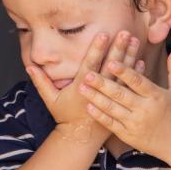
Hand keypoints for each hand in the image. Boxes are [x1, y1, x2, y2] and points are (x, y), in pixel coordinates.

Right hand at [27, 31, 141, 129]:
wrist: (81, 137)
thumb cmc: (65, 116)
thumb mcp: (50, 100)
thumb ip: (41, 82)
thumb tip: (29, 66)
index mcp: (82, 87)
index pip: (90, 64)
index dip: (97, 49)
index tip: (104, 34)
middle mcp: (98, 90)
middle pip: (110, 66)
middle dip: (118, 48)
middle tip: (125, 33)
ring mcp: (110, 97)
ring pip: (122, 74)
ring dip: (129, 56)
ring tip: (135, 40)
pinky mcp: (118, 103)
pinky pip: (129, 87)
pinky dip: (136, 74)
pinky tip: (141, 61)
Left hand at [79, 49, 170, 158]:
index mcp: (157, 97)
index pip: (138, 81)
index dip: (124, 72)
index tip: (111, 62)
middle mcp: (144, 110)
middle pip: (120, 94)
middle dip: (102, 83)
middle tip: (88, 73)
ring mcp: (135, 124)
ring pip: (112, 109)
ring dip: (96, 97)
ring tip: (82, 87)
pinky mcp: (128, 135)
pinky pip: (111, 124)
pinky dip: (99, 115)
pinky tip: (88, 106)